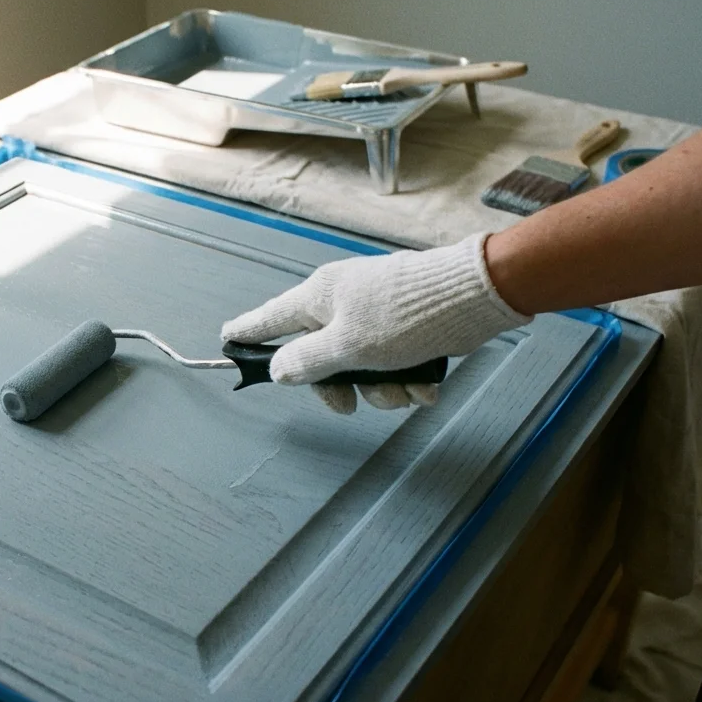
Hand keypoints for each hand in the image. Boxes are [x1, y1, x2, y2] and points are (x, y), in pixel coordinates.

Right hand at [221, 232, 530, 412]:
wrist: (475, 297)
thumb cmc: (406, 317)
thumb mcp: (348, 347)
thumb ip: (307, 362)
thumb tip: (278, 369)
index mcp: (319, 298)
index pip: (270, 319)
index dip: (247, 334)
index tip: (226, 341)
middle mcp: (343, 303)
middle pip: (320, 357)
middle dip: (341, 388)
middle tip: (350, 405)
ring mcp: (376, 315)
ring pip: (362, 368)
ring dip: (384, 390)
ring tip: (407, 391)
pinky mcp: (407, 327)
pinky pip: (394, 364)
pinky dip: (409, 380)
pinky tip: (426, 385)